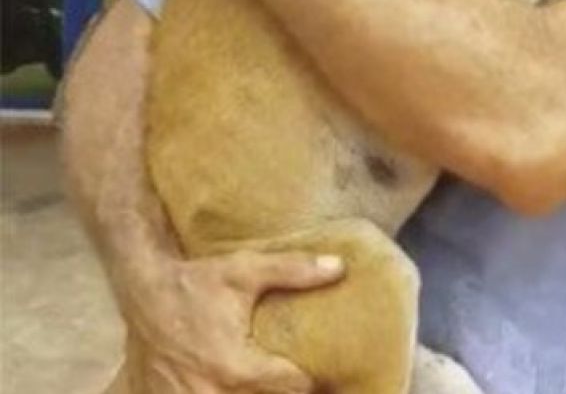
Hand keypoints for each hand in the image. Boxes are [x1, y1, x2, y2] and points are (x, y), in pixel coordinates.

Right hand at [121, 248, 343, 392]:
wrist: (143, 292)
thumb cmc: (198, 282)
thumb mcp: (246, 270)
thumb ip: (294, 270)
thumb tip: (339, 267)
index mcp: (235, 368)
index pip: (293, 389)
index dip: (312, 382)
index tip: (322, 373)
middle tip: (300, 383)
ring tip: (262, 384)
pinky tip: (232, 390)